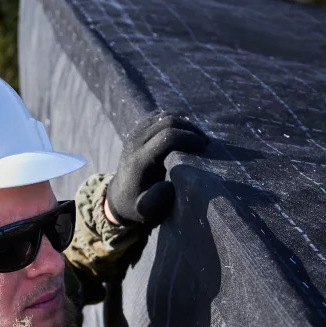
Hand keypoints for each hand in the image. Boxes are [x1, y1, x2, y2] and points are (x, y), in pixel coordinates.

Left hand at [105, 111, 208, 225]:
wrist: (119, 195)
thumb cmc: (137, 204)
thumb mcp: (145, 210)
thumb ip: (156, 200)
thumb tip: (169, 185)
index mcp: (139, 160)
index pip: (168, 137)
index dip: (189, 138)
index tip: (204, 148)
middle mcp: (135, 142)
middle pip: (168, 121)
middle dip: (191, 130)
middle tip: (206, 144)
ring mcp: (135, 132)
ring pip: (165, 116)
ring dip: (185, 124)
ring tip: (199, 139)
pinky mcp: (137, 129)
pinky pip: (160, 116)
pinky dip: (176, 121)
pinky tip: (186, 134)